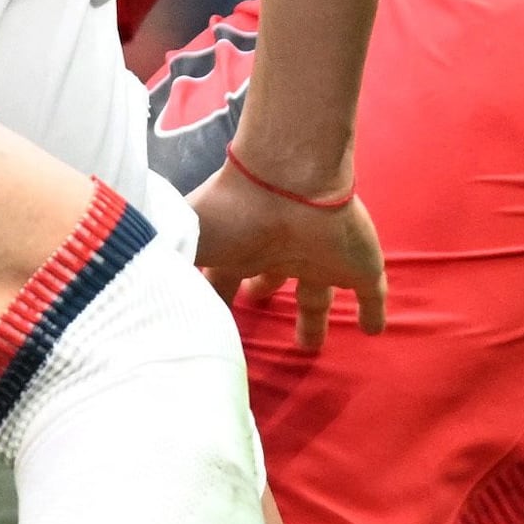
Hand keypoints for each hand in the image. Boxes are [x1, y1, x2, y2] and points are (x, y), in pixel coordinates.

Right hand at [187, 163, 387, 350]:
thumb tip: (150, 309)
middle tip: (260, 317)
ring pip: (317, 295)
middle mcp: (278, 255)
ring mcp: (320, 258)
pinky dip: (373, 311)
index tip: (210, 328)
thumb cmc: (233, 209)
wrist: (289, 177)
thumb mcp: (186, 243)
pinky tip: (373, 330)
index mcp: (239, 251)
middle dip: (264, 295)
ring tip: (309, 345)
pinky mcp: (358, 265)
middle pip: (271, 282)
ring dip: (314, 319)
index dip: (217, 304)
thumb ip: (168, 272)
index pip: (223, 284)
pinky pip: (370, 293)